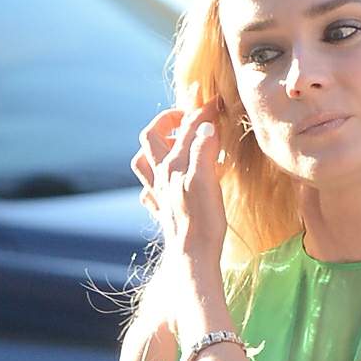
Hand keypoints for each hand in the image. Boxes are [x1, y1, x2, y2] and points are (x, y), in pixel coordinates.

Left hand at [134, 100, 227, 304]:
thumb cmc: (203, 221)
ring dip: (155, 148)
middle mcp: (160, 176)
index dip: (201, 111)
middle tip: (188, 119)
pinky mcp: (164, 211)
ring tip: (172, 145)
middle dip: (168, 121)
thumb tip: (206, 125)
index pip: (186, 127)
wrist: (193, 258)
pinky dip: (155, 180)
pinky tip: (166, 182)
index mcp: (171, 164)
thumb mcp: (207, 180)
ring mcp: (159, 194)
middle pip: (152, 136)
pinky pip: (149, 190)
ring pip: (144, 161)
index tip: (216, 102)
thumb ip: (204, 149)